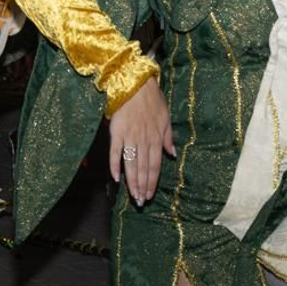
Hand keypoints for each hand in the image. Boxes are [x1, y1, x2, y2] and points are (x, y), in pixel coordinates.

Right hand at [107, 80, 174, 205]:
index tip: (150, 195)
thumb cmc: (151, 99)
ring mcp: (129, 137)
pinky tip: (115, 178)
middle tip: (140, 202)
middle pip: (143, 168)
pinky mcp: (116, 132)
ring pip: (131, 164)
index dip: (152, 182)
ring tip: (132, 195)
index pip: (155, 165)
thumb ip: (168, 137)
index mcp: (156, 138)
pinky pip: (115, 152)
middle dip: (142, 186)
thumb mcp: (166, 117)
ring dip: (132, 181)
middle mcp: (144, 140)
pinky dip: (115, 165)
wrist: (135, 83)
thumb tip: (171, 154)